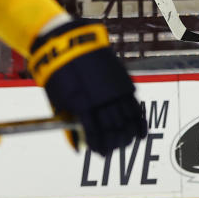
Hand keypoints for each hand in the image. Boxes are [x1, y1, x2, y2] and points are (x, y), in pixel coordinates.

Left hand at [28, 19, 146, 154]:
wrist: (70, 44)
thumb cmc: (59, 72)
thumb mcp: (59, 99)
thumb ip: (70, 121)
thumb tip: (76, 144)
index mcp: (82, 104)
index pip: (95, 132)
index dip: (99, 145)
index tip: (100, 153)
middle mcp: (101, 98)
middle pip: (113, 128)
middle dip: (115, 142)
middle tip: (114, 150)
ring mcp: (115, 90)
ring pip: (127, 119)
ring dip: (127, 135)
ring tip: (126, 144)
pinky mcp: (124, 83)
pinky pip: (135, 107)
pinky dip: (139, 123)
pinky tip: (139, 133)